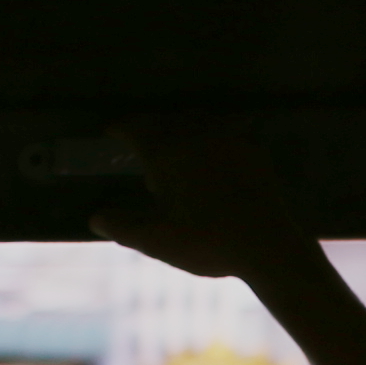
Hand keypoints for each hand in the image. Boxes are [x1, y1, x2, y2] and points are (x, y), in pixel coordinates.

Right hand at [95, 125, 321, 292]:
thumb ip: (123, 226)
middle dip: (149, 132)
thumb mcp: (158, 240)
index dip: (120, 128)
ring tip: (176, 158)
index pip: (135, 127)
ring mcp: (228, 137)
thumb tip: (96, 217)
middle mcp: (196, 134)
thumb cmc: (208, 241)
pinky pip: (224, 130)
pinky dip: (209, 138)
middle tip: (142, 154)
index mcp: (167, 151)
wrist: (269, 244)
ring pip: (195, 121)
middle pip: (164, 121)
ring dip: (179, 131)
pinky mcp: (252, 147)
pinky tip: (211, 161)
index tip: (111, 132)